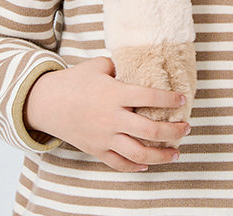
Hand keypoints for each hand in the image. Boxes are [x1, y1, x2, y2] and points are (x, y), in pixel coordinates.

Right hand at [24, 56, 189, 171]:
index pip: (149, 96)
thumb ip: (121, 67)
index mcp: (114, 93)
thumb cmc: (74, 80)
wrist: (46, 102)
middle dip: (173, 131)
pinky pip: (119, 163)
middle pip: (150, 130)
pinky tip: (147, 163)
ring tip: (176, 152)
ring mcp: (104, 137)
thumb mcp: (99, 66)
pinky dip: (136, 166)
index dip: (169, 99)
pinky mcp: (96, 150)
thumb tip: (140, 66)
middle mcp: (112, 118)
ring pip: (139, 152)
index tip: (182, 99)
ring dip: (161, 155)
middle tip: (187, 128)